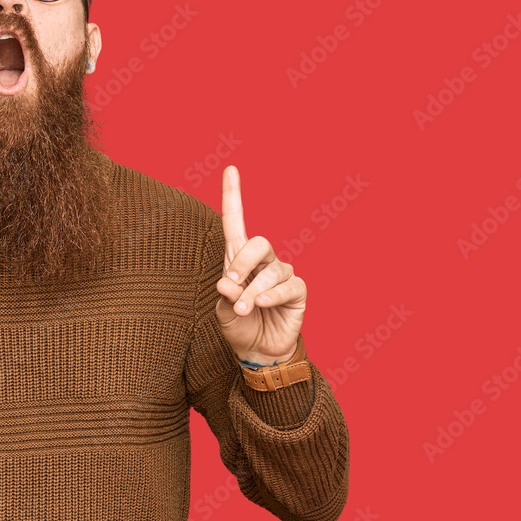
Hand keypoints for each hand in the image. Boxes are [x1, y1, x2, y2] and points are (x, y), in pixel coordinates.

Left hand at [215, 166, 304, 363]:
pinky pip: (287, 285)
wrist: (257, 351)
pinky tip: (262, 305)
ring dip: (253, 292)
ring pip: (271, 270)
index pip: (235, 223)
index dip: (233, 196)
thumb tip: (227, 282)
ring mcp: (281, 274)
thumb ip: (226, 296)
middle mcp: (262, 261)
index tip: (230, 169)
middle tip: (232, 286)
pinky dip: (271, 296)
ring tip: (243, 310)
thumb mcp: (223, 312)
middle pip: (257, 242)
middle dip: (243, 262)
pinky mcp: (297, 290)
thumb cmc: (238, 326)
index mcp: (238, 259)